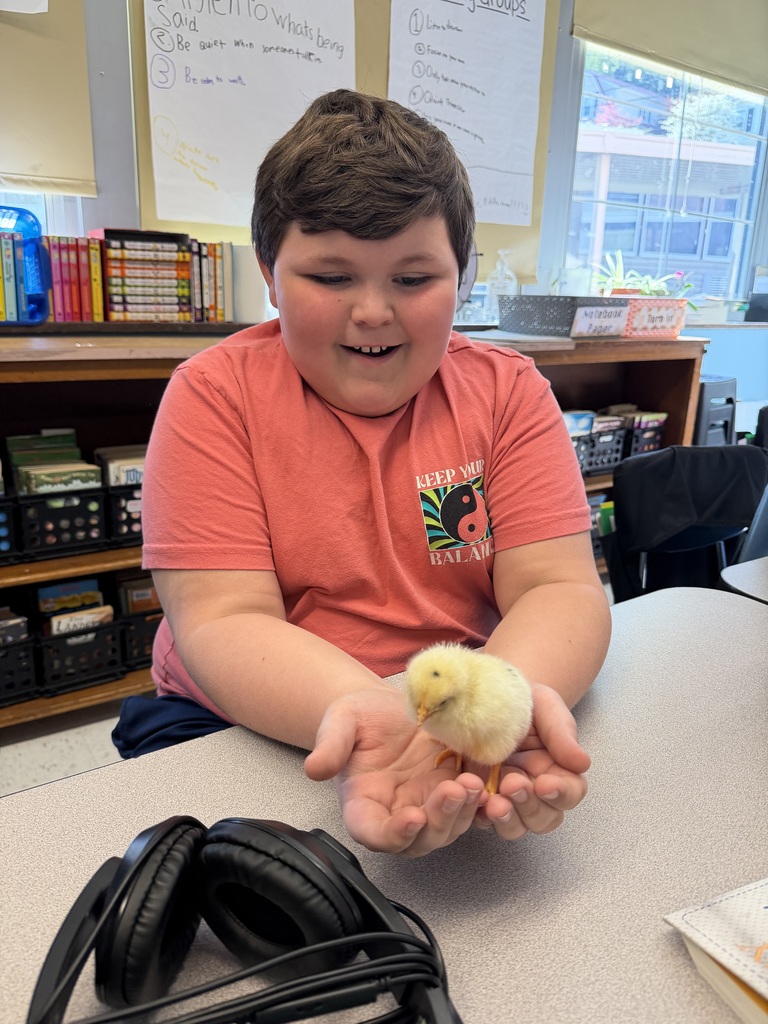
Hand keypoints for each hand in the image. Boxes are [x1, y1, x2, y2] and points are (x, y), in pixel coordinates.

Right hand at [304, 688, 488, 856]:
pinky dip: (480, 804)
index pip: (374, 834)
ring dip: (463, 813)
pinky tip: (488, 783)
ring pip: (447, 829)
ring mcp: (426, 805)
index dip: (393, 834)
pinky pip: (469, 810)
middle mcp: (396, 813)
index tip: (412, 817)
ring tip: (472, 783)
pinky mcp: (451, 791)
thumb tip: (314, 768)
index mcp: (364, 805)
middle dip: (438, 821)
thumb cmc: (361, 716)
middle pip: (418, 840)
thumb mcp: (341, 721)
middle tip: (452, 791)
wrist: (390, 704)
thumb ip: (330, 745)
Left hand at [473, 682, 590, 838]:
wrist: (486, 694)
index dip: (561, 794)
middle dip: (529, 806)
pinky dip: (478, 814)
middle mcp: (535, 792)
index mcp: (558, 771)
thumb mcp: (545, 707)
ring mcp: (507, 798)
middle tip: (512, 785)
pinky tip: (473, 799)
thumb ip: (562, 734)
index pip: (570, 793)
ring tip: (493, 802)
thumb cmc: (523, 700)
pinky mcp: (479, 798)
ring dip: (507, 818)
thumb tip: (583, 764)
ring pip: (515, 826)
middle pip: (544, 818)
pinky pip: (481, 818)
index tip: (544, 784)